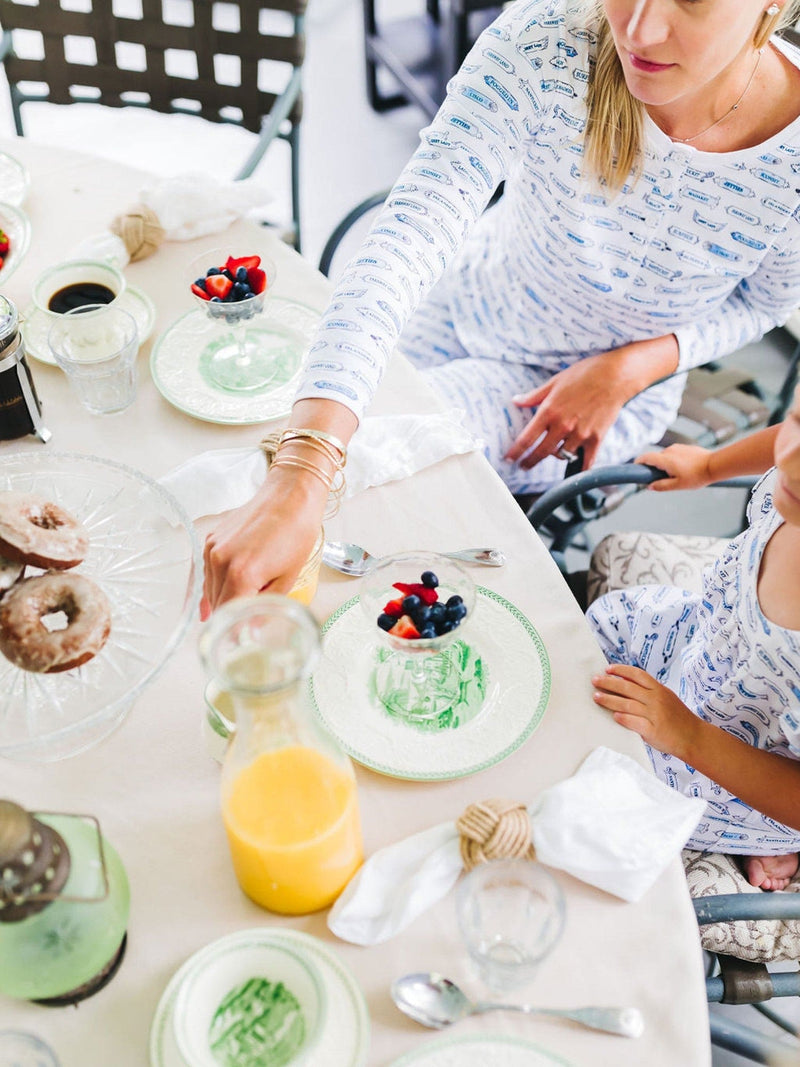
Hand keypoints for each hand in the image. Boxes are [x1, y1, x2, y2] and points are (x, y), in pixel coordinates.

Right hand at [201, 467, 325, 618]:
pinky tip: (220, 597)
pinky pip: (207, 572)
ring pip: (209, 589)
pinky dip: (215, 585)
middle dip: (228, 619)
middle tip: (240, 632)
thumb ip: (266, 605)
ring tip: (234, 613)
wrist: (289, 496)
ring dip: (221, 602)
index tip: (238, 643)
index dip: (234, 632)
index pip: (228, 616)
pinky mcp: (210, 540)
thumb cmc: (296, 533)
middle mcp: (219, 562)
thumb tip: (252, 629)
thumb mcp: (288, 577)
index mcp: (241, 574)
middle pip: (217, 605)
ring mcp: (211, 549)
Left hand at [504, 352, 635, 470]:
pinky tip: (577, 467)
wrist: (616, 375)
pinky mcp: (597, 438)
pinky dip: (581, 467)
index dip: (515, 452)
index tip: (509, 459)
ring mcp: (580, 434)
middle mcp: (563, 426)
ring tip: (554, 453)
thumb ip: (534, 396)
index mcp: (549, 411)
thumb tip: (516, 401)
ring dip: (556, 456)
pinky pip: (586, 461)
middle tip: (524, 466)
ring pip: (562, 456)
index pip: (526, 439)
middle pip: (541, 452)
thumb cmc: (585, 374)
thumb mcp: (555, 382)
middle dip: (529, 462)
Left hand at [591, 663, 699, 756]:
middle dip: (608, 683)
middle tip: (595, 681)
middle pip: (627, 687)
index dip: (621, 670)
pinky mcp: (653, 731)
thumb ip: (649, 690)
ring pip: (627, 704)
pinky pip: (634, 722)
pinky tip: (613, 716)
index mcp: (659, 689)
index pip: (637, 675)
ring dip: (609, 700)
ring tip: (596, 697)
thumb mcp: (666, 697)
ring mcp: (654, 715)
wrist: (694, 737)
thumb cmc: (678, 717)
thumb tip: (625, 682)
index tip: (607, 669)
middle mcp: (656, 699)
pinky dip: (622, 718)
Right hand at [636, 444, 712, 491]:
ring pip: (665, 456)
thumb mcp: (678, 485)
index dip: (638, 462)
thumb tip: (649, 486)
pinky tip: (685, 469)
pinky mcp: (684, 447)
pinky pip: (674, 454)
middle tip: (661, 479)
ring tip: (678, 475)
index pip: (646, 457)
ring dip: (666, 464)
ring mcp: (678, 447)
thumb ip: (662, 486)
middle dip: (655, 467)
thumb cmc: (697, 476)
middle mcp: (670, 450)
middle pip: (655, 458)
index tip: (635, 468)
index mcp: (666, 460)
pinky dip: (674, 461)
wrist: (715, 465)